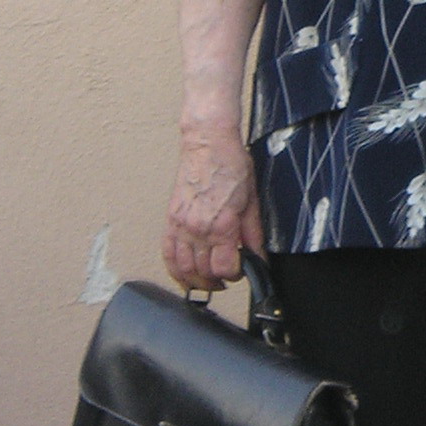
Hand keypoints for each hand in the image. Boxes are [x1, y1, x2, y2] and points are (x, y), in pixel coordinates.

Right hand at [163, 127, 263, 289]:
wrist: (209, 144)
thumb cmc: (231, 164)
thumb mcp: (252, 201)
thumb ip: (253, 234)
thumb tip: (258, 256)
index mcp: (221, 225)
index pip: (225, 268)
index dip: (235, 275)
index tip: (241, 271)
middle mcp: (198, 229)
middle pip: (204, 272)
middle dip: (217, 281)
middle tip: (226, 279)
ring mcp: (181, 226)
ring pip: (183, 268)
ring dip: (196, 281)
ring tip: (208, 282)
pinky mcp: (170, 220)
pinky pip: (167, 253)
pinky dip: (174, 269)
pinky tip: (184, 275)